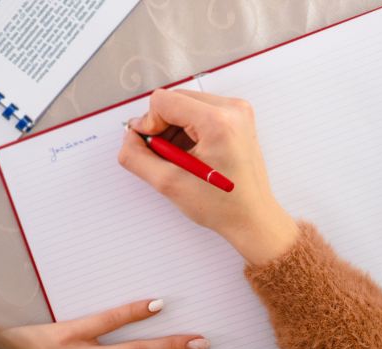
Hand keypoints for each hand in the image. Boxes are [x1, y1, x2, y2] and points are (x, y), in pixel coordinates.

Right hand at [118, 89, 299, 265]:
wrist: (252, 217)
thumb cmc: (222, 205)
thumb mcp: (168, 183)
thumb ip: (137, 157)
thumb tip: (129, 138)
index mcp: (217, 121)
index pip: (163, 101)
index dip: (149, 123)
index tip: (152, 147)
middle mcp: (232, 109)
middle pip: (175, 99)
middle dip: (162, 126)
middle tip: (166, 156)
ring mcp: (237, 112)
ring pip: (185, 105)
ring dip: (174, 129)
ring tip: (182, 159)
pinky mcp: (237, 118)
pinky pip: (199, 112)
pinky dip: (188, 130)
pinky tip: (192, 154)